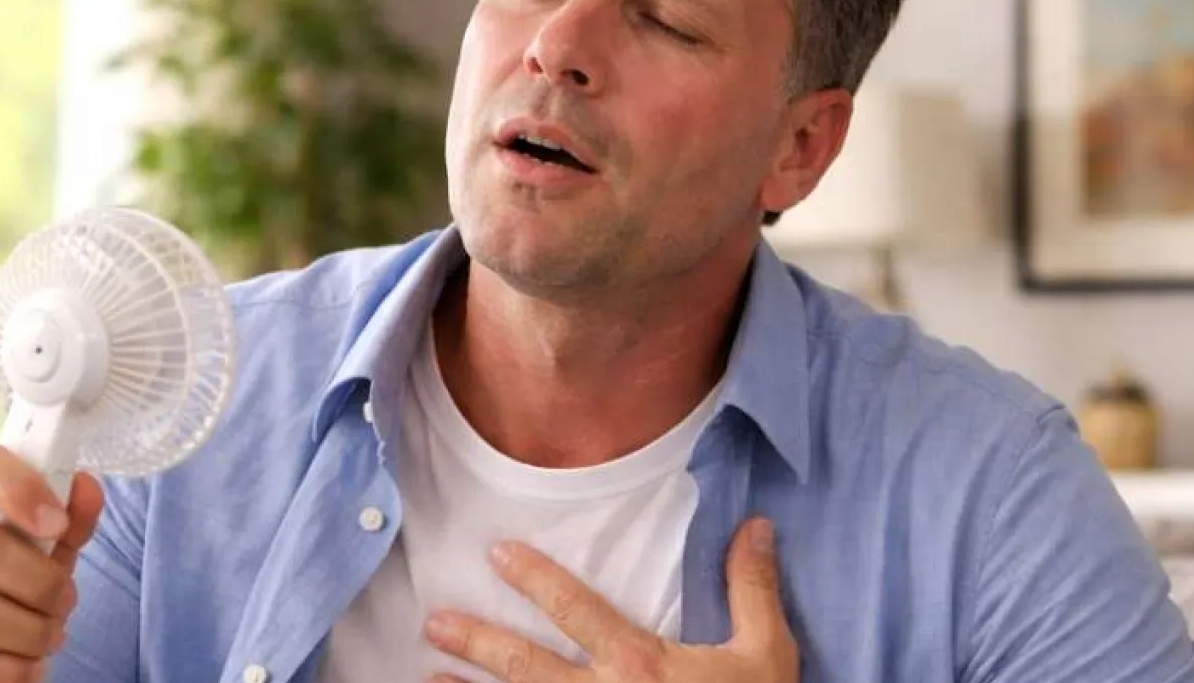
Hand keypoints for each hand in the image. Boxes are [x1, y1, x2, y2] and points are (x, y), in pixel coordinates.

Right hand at [0, 436, 104, 682]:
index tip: (59, 524)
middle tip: (66, 601)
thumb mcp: (35, 538)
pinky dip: (5, 670)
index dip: (22, 488)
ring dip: (28, 632)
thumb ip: (66, 514)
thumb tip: (87, 489)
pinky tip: (26, 666)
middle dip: (40, 580)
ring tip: (51, 637)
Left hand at [423, 516, 797, 682]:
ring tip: (426, 677)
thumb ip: (752, 589)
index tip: (498, 553)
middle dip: (479, 642)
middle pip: (528, 667)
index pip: (577, 610)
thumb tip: (755, 525)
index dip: (536, 579)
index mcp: (641, 665)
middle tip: (435, 621)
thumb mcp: (767, 655)